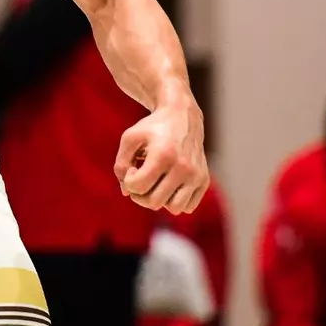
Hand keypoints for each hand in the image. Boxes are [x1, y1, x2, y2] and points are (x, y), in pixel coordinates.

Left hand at [114, 95, 208, 213]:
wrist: (182, 115)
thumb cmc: (152, 128)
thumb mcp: (129, 138)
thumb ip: (121, 165)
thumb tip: (127, 192)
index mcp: (163, 154)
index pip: (138, 187)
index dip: (128, 181)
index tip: (133, 168)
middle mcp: (183, 166)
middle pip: (154, 202)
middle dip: (140, 195)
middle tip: (141, 178)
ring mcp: (196, 175)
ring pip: (174, 209)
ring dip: (160, 200)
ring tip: (156, 183)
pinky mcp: (204, 180)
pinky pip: (188, 207)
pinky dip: (176, 200)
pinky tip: (169, 184)